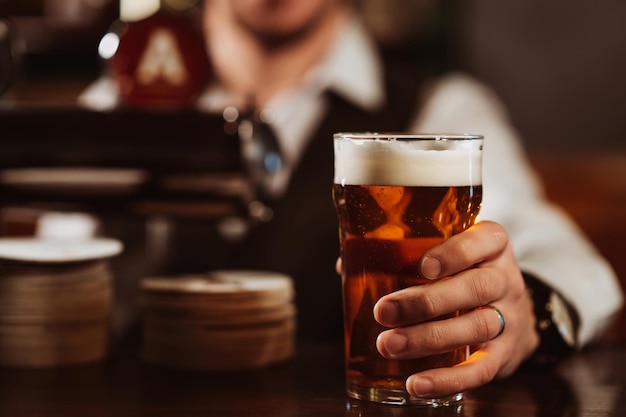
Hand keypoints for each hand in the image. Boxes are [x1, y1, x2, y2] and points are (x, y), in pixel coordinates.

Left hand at [373, 221, 538, 398]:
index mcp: (491, 244)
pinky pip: (482, 370)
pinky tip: (417, 384)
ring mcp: (510, 317)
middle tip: (383, 311)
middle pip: (476, 287)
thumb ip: (402, 252)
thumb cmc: (462, 273)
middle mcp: (505, 278)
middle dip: (426, 302)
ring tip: (389, 345)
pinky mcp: (506, 354)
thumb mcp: (447, 252)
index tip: (422, 266)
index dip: (455, 253)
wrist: (512, 312)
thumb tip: (345, 264)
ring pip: (477, 326)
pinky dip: (448, 380)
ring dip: (429, 339)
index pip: (484, 240)